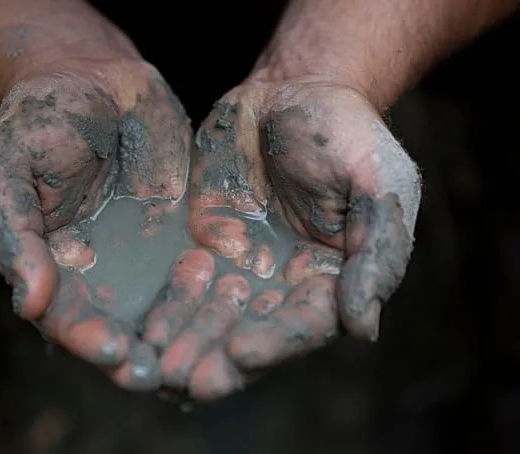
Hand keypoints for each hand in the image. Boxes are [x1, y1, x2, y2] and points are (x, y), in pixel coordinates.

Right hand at [0, 58, 190, 389]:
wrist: (92, 78)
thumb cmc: (36, 122)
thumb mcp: (5, 170)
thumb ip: (13, 234)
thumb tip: (28, 301)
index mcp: (50, 270)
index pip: (66, 318)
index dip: (86, 336)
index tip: (112, 351)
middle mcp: (98, 276)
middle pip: (118, 328)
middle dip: (138, 354)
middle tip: (161, 374)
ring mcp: (143, 259)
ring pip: (164, 311)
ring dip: (181, 337)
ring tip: (203, 358)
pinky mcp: (183, 237)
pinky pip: (201, 272)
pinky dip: (216, 294)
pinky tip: (235, 305)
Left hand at [145, 79, 420, 399]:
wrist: (294, 90)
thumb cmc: (348, 134)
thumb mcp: (379, 183)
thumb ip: (376, 252)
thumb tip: (363, 328)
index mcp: (332, 281)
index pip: (305, 326)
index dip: (275, 343)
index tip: (241, 352)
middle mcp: (285, 287)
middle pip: (251, 334)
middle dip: (218, 359)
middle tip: (184, 379)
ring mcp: (242, 269)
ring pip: (211, 318)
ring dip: (184, 343)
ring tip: (152, 364)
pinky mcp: (204, 247)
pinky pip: (181, 284)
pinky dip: (164, 308)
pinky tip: (139, 329)